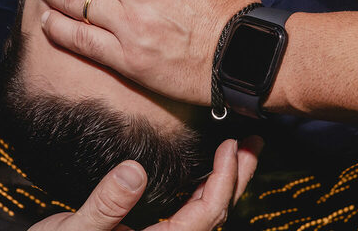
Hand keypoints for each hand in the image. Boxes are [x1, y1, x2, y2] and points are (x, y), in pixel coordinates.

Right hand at [29, 138, 261, 230]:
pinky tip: (201, 172)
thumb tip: (135, 171)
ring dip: (223, 182)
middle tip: (253, 142)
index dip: (224, 180)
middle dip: (237, 177)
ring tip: (237, 152)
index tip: (231, 147)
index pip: (206, 214)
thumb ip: (105, 206)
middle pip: (214, 213)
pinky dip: (201, 189)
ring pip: (204, 213)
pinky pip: (187, 213)